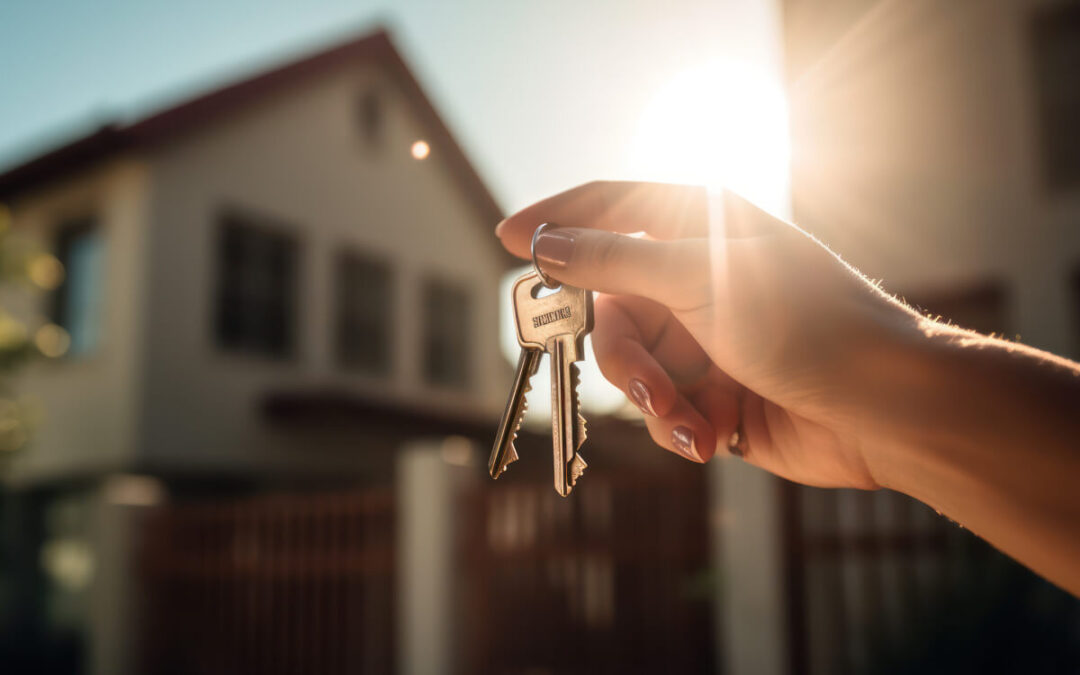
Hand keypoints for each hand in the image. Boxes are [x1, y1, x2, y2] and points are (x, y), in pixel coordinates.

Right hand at [496, 181, 917, 489]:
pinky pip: (660, 410)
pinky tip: (714, 439)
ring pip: (631, 368)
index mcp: (699, 225)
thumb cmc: (803, 322)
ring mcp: (703, 338)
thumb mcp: (698, 278)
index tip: (507, 238)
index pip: (609, 206)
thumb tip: (542, 243)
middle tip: (649, 387)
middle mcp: (695, 276)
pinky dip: (678, 428)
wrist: (881, 409)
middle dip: (624, 358)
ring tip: (693, 423)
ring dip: (656, 402)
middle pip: (609, 307)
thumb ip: (612, 261)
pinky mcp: (710, 394)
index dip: (556, 218)